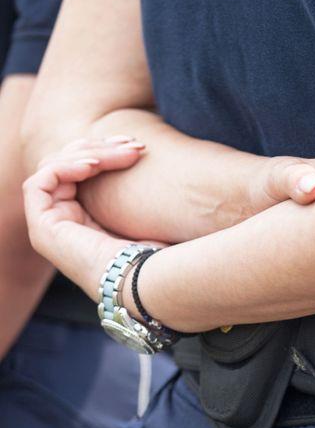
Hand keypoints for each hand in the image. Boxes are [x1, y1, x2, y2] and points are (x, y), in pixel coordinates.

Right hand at [23, 137, 145, 295]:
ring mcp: (50, 227)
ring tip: (122, 152)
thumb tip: (148, 155)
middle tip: (134, 143)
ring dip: (88, 154)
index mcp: (88, 222)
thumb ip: (138, 192)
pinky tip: (95, 164)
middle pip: (68, 168)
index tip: (138, 145)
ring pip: (55, 170)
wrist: (150, 284)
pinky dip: (64, 167)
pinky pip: (40, 182)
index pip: (83, 174)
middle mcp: (65, 224)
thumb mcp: (149, 217)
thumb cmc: (160, 257)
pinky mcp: (41, 228)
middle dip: (100, 148)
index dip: (106, 153)